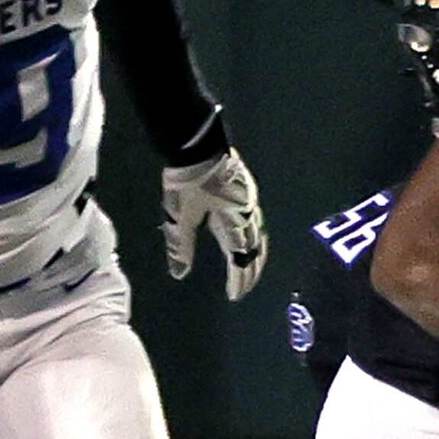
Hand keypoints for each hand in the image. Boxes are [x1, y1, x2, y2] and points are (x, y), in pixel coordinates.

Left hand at [161, 149, 264, 299]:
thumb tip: (180, 274)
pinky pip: (256, 222)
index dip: (238, 279)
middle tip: (246, 286)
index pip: (240, 260)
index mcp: (234, 225)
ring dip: (256, 255)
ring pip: (258, 236)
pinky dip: (254, 238)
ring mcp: (250, 201)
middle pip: (254, 250)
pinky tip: (248, 237)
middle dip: (251, 271)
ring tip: (251, 267)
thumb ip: (181, 246)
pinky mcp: (247, 190)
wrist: (198, 143)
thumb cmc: (188, 181)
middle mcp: (247, 215)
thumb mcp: (180, 216)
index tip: (235, 295)